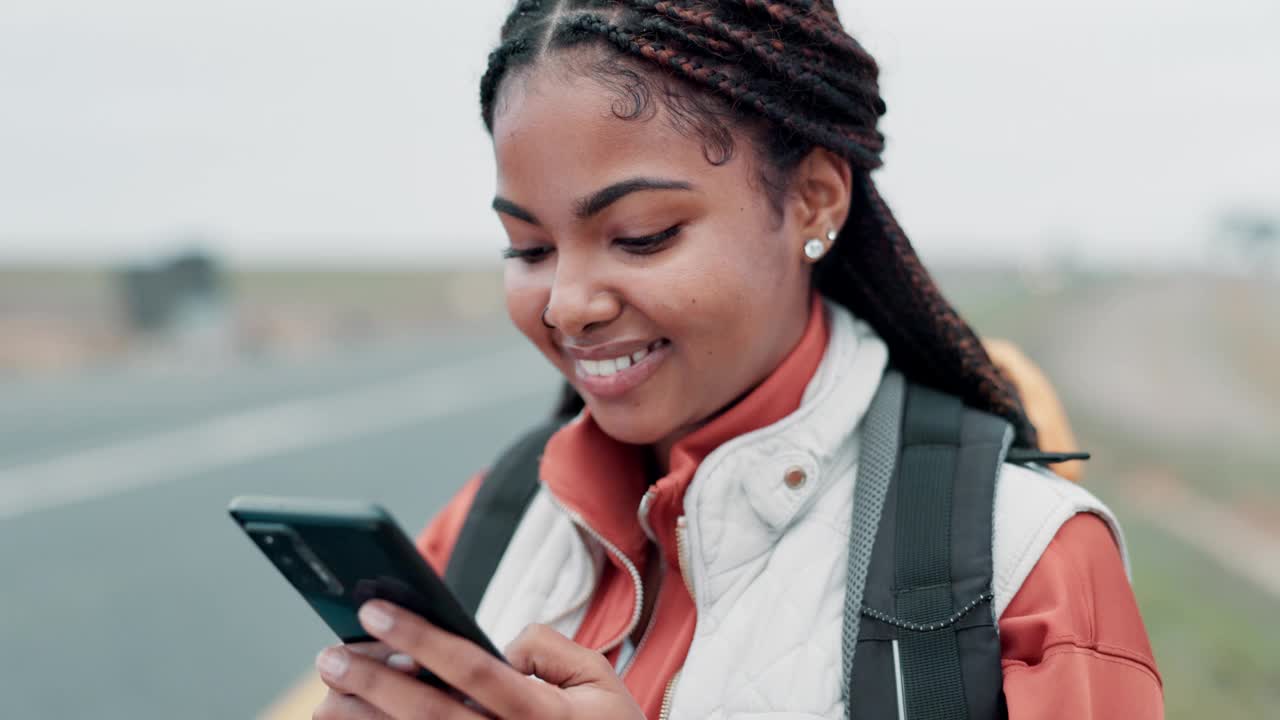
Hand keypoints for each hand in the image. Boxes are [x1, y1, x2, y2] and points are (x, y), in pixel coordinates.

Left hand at [312, 600, 644, 719]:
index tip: (376, 609)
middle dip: (374, 682)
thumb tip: (498, 646)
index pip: (471, 668)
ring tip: (329, 695)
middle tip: (330, 655)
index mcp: (541, 713)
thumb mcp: (599, 679)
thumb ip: (549, 648)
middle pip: (428, 714)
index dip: (420, 638)